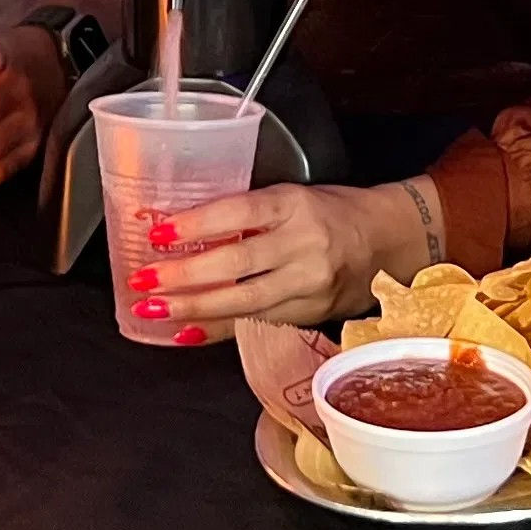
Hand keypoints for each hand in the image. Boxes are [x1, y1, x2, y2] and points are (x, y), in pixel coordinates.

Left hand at [131, 180, 434, 335]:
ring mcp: (308, 283)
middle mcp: (303, 244)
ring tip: (154, 310)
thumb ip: (245, 214)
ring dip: (193, 308)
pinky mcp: (310, 312)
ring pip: (243, 301)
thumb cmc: (329, 212)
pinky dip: (217, 329)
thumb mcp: (289, 197)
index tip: (159, 234)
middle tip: (144, 280)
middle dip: (184, 277)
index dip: (196, 224)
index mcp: (294, 205)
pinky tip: (186, 331)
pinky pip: (255, 321)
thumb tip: (179, 229)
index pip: (238, 212)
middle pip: (237, 263)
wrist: (386, 240)